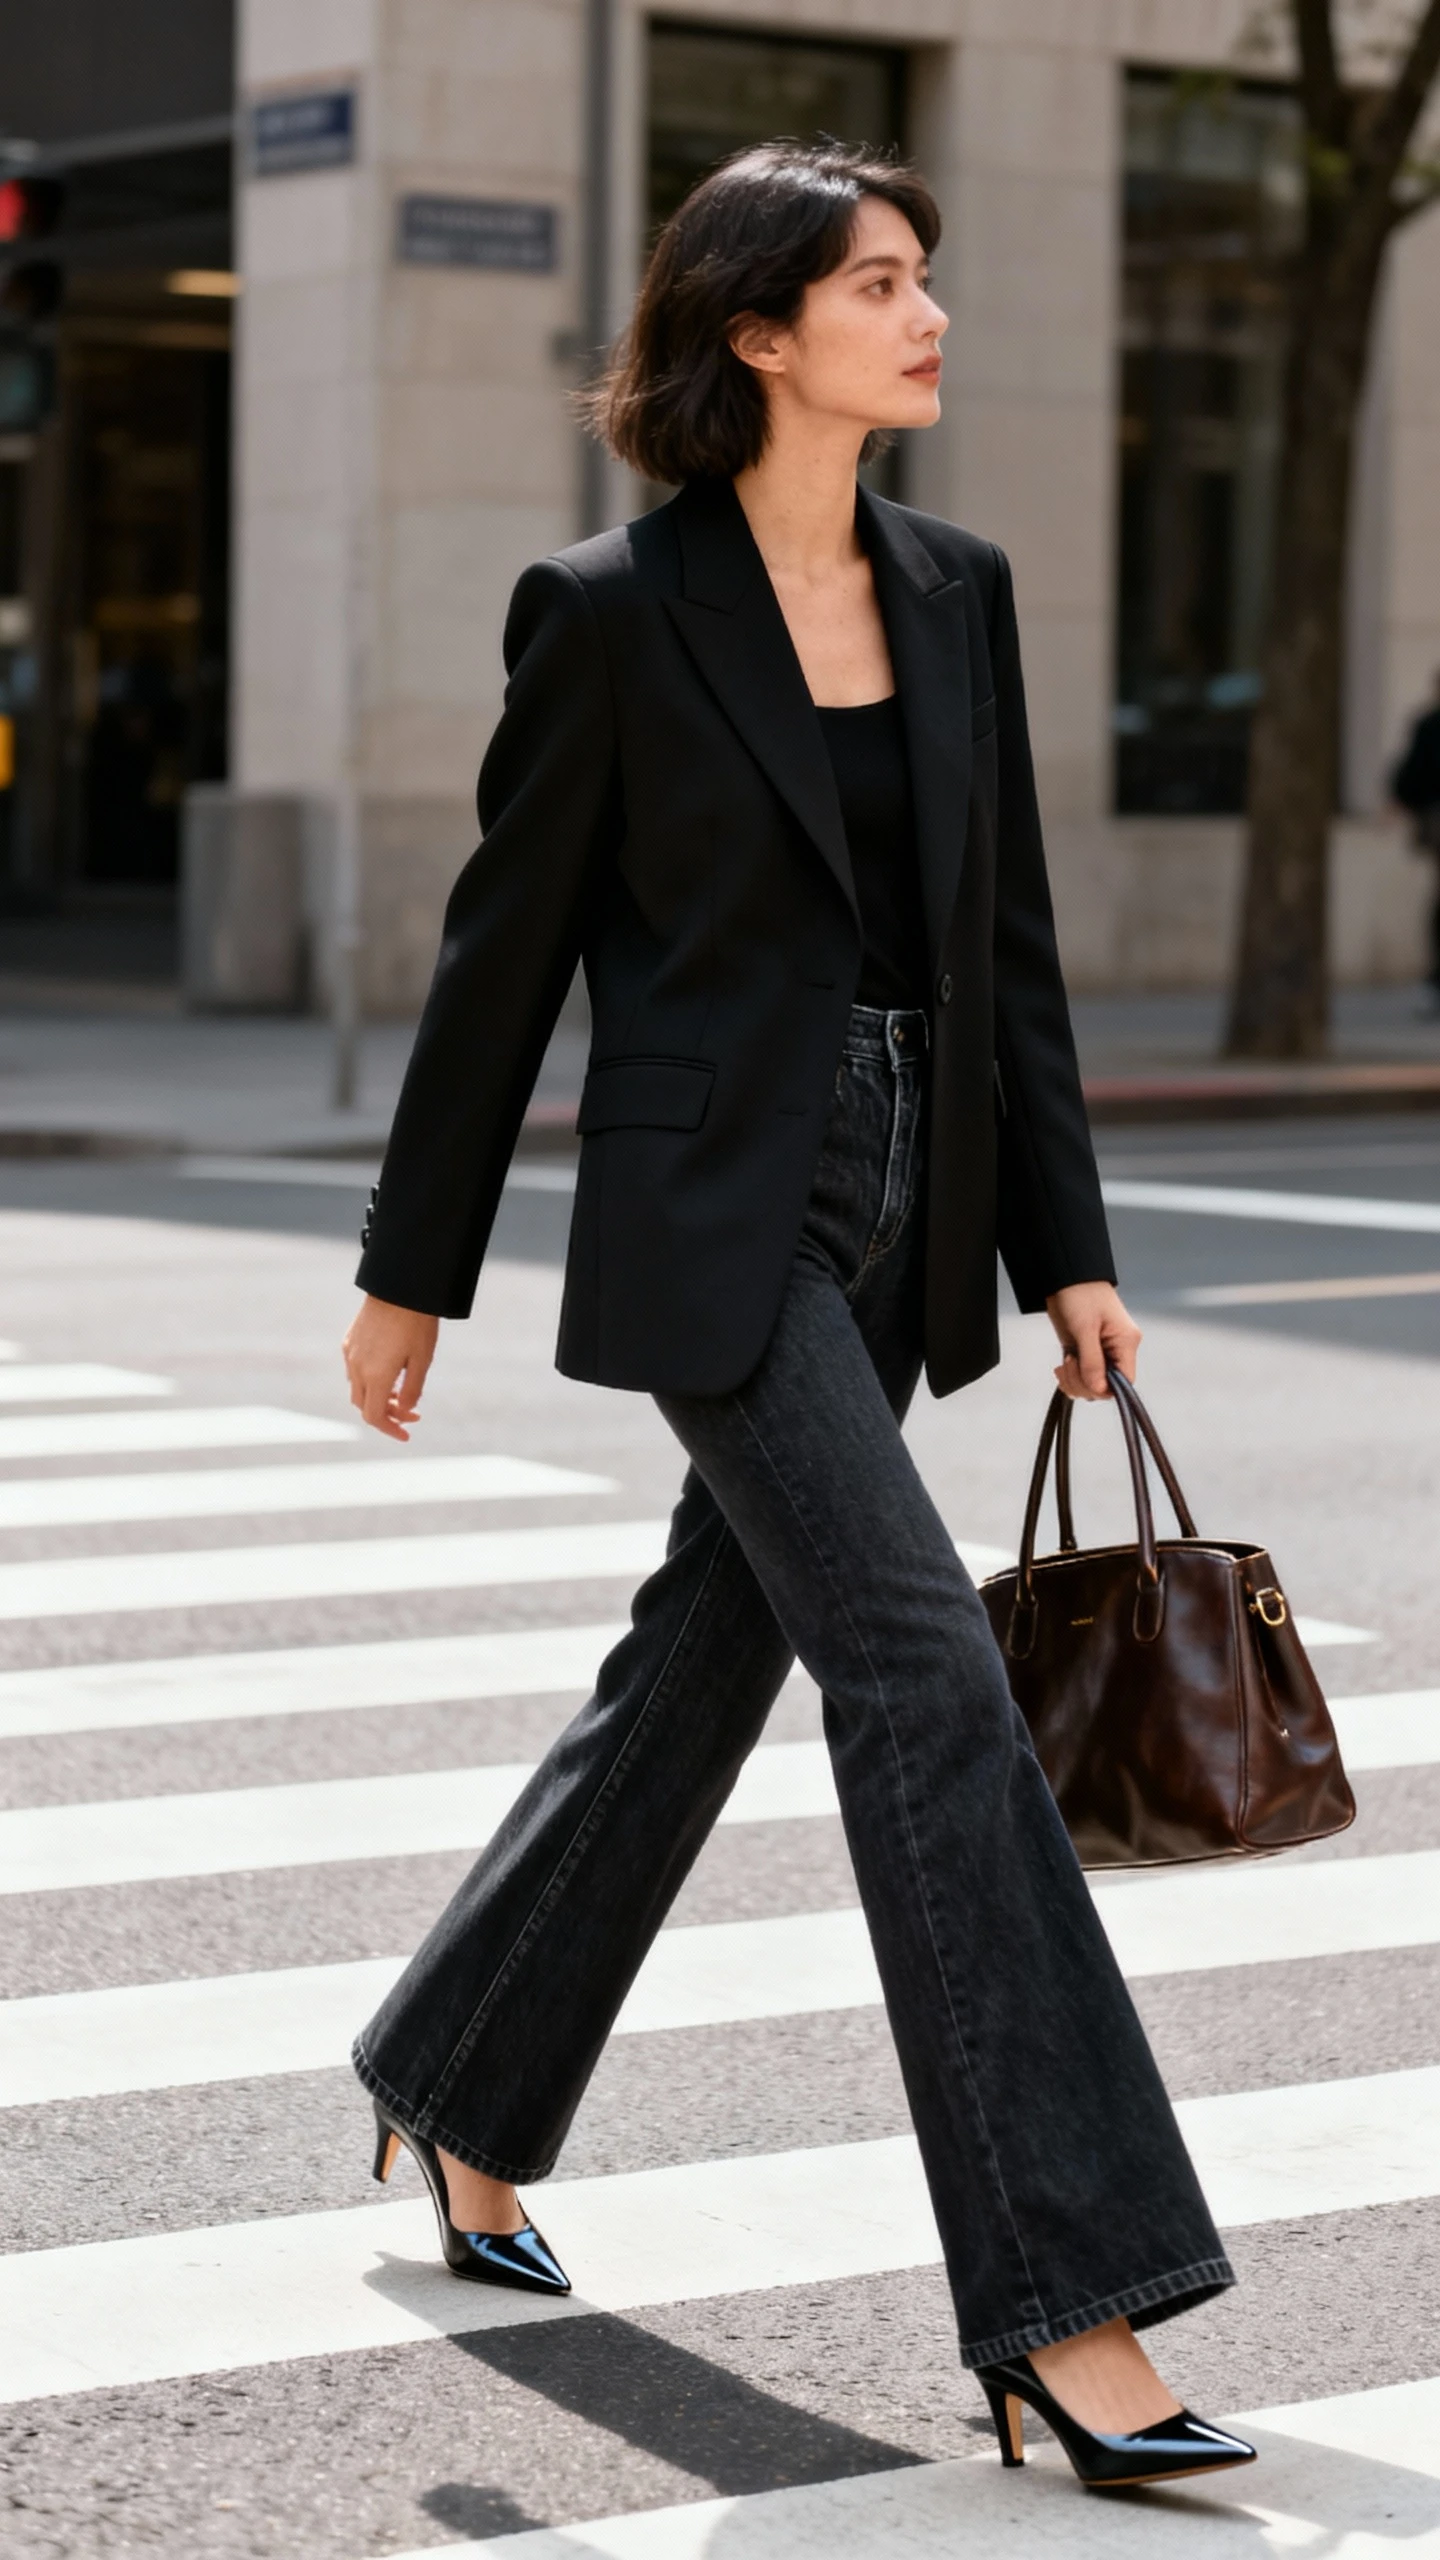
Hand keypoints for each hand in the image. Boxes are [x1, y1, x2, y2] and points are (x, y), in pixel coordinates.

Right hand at [342, 1295, 438, 1440]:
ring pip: (358, 1389)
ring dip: (378, 1398)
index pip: (375, 1417)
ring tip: (402, 1392)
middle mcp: (357, 1368)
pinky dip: (369, 1381)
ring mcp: (350, 1354)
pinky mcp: (349, 1341)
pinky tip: (387, 1372)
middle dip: (387, 1415)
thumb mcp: (422, 1359)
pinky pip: (354, 1370)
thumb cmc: (416, 1322)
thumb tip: (407, 1409)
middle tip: (411, 1413)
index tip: (407, 1433)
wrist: (399, 1286)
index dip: (390, 1429)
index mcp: (376, 1376)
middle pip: (365, 1406)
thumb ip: (413, 1389)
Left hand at [1045, 1280, 1140, 1401]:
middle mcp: (1116, 1350)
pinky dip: (1069, 1378)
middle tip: (1069, 1364)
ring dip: (1074, 1381)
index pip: (1125, 1380)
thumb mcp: (1085, 1328)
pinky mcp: (1084, 1351)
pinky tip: (1061, 1369)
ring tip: (1064, 1364)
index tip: (1086, 1379)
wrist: (1065, 1276)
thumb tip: (1099, 1389)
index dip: (1105, 1387)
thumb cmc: (1080, 1293)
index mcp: (1125, 1342)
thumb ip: (1092, 1361)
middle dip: (1084, 1382)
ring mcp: (1100, 1352)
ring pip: (1092, 1384)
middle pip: (1106, 1386)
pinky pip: (1081, 1376)